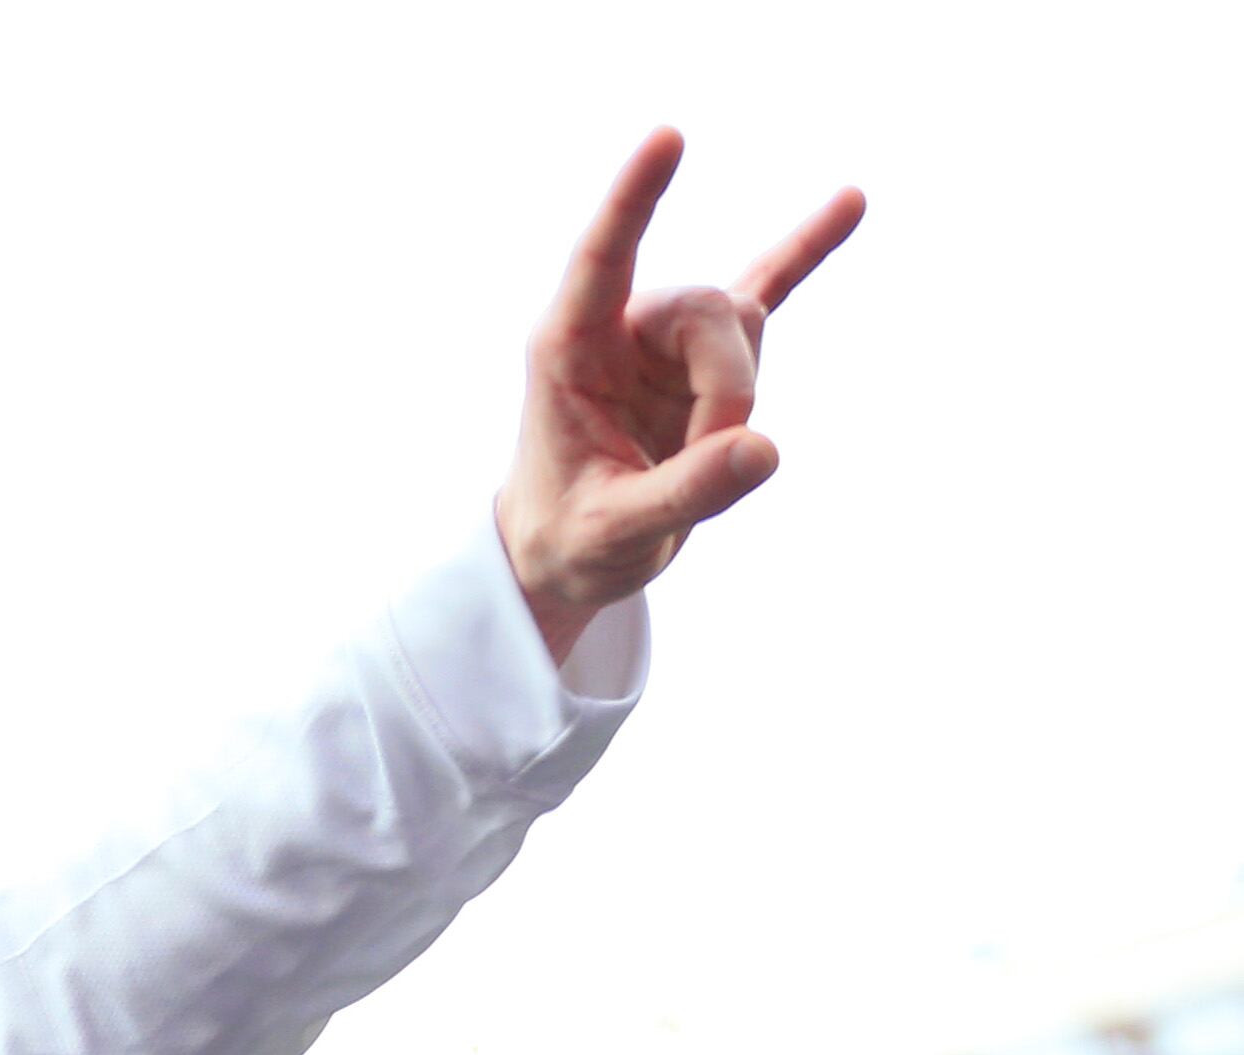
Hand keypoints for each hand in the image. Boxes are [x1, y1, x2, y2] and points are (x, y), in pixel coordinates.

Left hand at [497, 130, 864, 662]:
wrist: (570, 555)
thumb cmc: (571, 540)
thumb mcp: (614, 534)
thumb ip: (684, 494)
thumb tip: (762, 448)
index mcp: (567, 351)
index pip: (601, 259)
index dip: (633, 201)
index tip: (669, 138)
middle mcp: (618, 328)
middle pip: (709, 311)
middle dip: (728, 387)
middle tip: (708, 460)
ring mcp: (666, 336)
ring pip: (743, 328)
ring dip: (738, 396)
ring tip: (700, 454)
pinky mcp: (708, 358)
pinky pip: (769, 291)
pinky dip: (805, 252)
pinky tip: (850, 203)